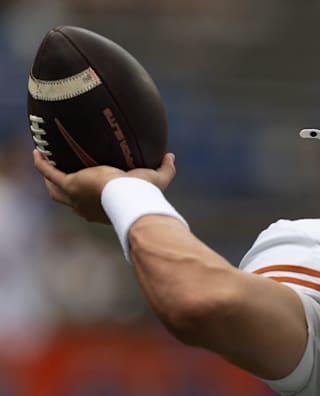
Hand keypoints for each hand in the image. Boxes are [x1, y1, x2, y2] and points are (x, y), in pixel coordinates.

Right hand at [33, 150, 176, 223]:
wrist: (129, 198)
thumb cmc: (144, 194)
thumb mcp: (157, 178)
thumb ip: (166, 168)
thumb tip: (171, 156)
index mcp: (103, 208)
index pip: (93, 203)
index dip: (89, 196)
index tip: (91, 185)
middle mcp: (86, 206)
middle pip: (68, 199)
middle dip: (62, 188)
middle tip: (59, 174)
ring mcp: (76, 196)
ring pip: (55, 189)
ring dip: (48, 176)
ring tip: (44, 161)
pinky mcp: (70, 184)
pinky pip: (50, 172)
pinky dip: (42, 164)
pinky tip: (37, 152)